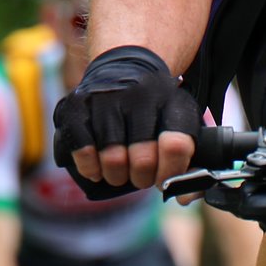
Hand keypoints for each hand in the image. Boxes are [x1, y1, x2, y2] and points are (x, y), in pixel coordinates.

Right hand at [52, 46, 200, 197]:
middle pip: (142, 160)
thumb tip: (185, 197)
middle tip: (139, 175)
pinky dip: (90, 168)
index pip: (176, 146)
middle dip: (141, 178)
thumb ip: (190, 165)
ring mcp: (105, 97)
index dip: (170, 173)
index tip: (164, 178)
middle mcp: (139, 94)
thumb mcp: (179, 128)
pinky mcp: (76, 106)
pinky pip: (83, 151)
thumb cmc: (153, 113)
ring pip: (113, 160)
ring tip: (119, 170)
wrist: (122, 68)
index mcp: (171, 101)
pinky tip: (97, 167)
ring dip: (116, 176)